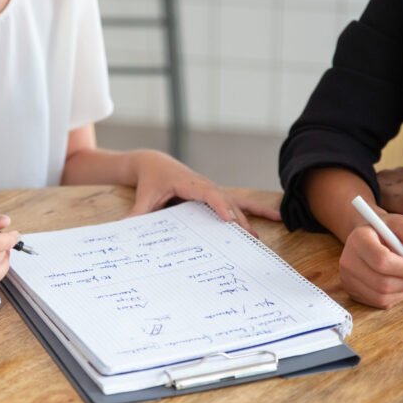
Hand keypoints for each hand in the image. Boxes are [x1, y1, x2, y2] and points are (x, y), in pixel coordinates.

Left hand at [128, 151, 280, 234]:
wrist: (155, 164)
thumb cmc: (150, 180)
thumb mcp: (143, 197)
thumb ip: (137, 214)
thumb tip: (126, 230)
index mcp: (188, 183)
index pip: (207, 192)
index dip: (218, 204)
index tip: (229, 219)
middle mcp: (205, 185)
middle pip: (226, 201)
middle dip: (238, 219)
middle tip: (249, 239)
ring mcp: (213, 190)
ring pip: (236, 203)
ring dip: (250, 219)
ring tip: (260, 238)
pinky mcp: (216, 195)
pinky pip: (238, 203)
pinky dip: (256, 210)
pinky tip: (276, 218)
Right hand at [339, 212, 402, 308]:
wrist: (367, 236)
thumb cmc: (386, 230)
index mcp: (358, 239)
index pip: (382, 261)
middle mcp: (348, 261)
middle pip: (383, 283)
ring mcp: (347, 279)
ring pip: (382, 296)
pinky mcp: (352, 292)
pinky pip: (380, 302)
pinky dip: (396, 295)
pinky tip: (398, 282)